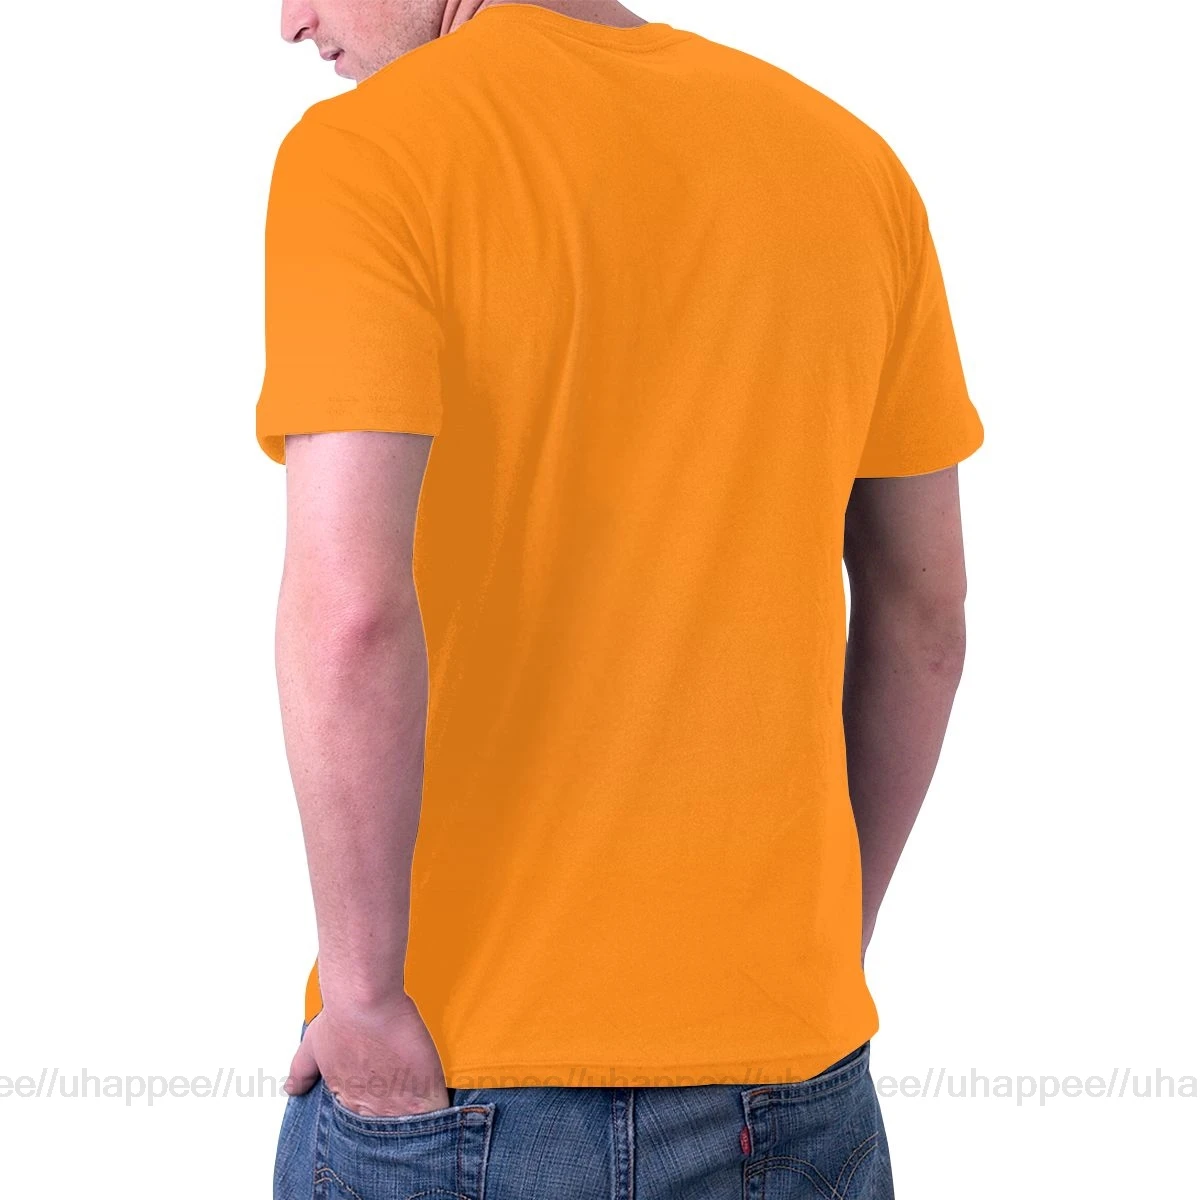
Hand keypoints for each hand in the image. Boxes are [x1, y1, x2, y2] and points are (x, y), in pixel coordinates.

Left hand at [284, 995, 450, 1117]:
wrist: (365, 1001)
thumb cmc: (341, 1019)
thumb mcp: (312, 1047)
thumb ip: (302, 1070)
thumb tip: (291, 1087)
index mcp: (347, 1099)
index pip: (361, 1122)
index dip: (373, 1113)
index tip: (381, 1105)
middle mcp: (371, 1107)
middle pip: (387, 1127)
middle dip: (395, 1121)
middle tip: (404, 1107)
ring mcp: (398, 1102)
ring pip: (412, 1125)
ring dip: (418, 1121)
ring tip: (426, 1114)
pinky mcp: (424, 1089)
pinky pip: (437, 1112)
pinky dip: (442, 1112)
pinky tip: (445, 1110)